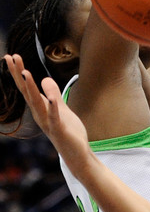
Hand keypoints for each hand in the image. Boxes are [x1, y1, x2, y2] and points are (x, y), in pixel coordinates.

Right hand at [3, 55, 92, 176]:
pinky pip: (55, 118)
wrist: (77, 155)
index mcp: (40, 109)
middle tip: (11, 58)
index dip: (19, 73)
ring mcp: (49, 123)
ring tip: (26, 73)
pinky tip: (51, 99)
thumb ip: (54, 95)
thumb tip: (45, 79)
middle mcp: (40, 115)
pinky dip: (53, 108)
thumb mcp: (62, 109)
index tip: (10, 56)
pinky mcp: (60, 130)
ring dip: (31, 89)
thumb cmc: (69, 132)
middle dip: (20, 75)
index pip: (27, 88)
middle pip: (27, 92)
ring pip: (38, 104)